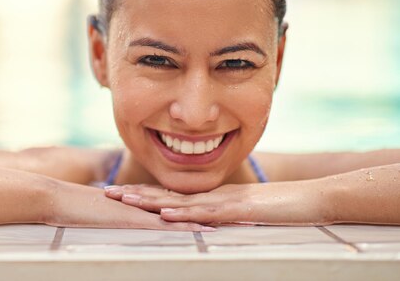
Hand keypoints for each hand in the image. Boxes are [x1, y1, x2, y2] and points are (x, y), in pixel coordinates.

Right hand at [44, 181, 214, 230]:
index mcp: (136, 203)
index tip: (213, 208)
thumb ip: (114, 217)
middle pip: (182, 206)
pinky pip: (163, 224)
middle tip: (232, 212)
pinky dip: (184, 226)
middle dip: (207, 209)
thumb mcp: (100, 215)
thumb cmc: (72, 209)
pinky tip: (202, 229)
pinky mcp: (133, 219)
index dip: (192, 205)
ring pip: (179, 213)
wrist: (57, 200)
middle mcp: (142, 204)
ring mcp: (138, 210)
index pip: (171, 204)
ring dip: (203, 217)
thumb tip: (120, 221)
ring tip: (228, 221)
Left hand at [104, 180, 331, 225]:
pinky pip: (207, 213)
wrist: (311, 199)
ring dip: (151, 201)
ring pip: (181, 202)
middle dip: (136, 195)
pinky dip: (184, 214)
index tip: (120, 194)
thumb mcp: (244, 217)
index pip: (171, 197)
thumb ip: (223, 219)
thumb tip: (202, 226)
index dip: (145, 195)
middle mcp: (212, 198)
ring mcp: (224, 202)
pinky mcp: (239, 210)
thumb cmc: (280, 210)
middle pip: (168, 196)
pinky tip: (165, 215)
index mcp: (211, 199)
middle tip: (107, 192)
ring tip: (124, 199)